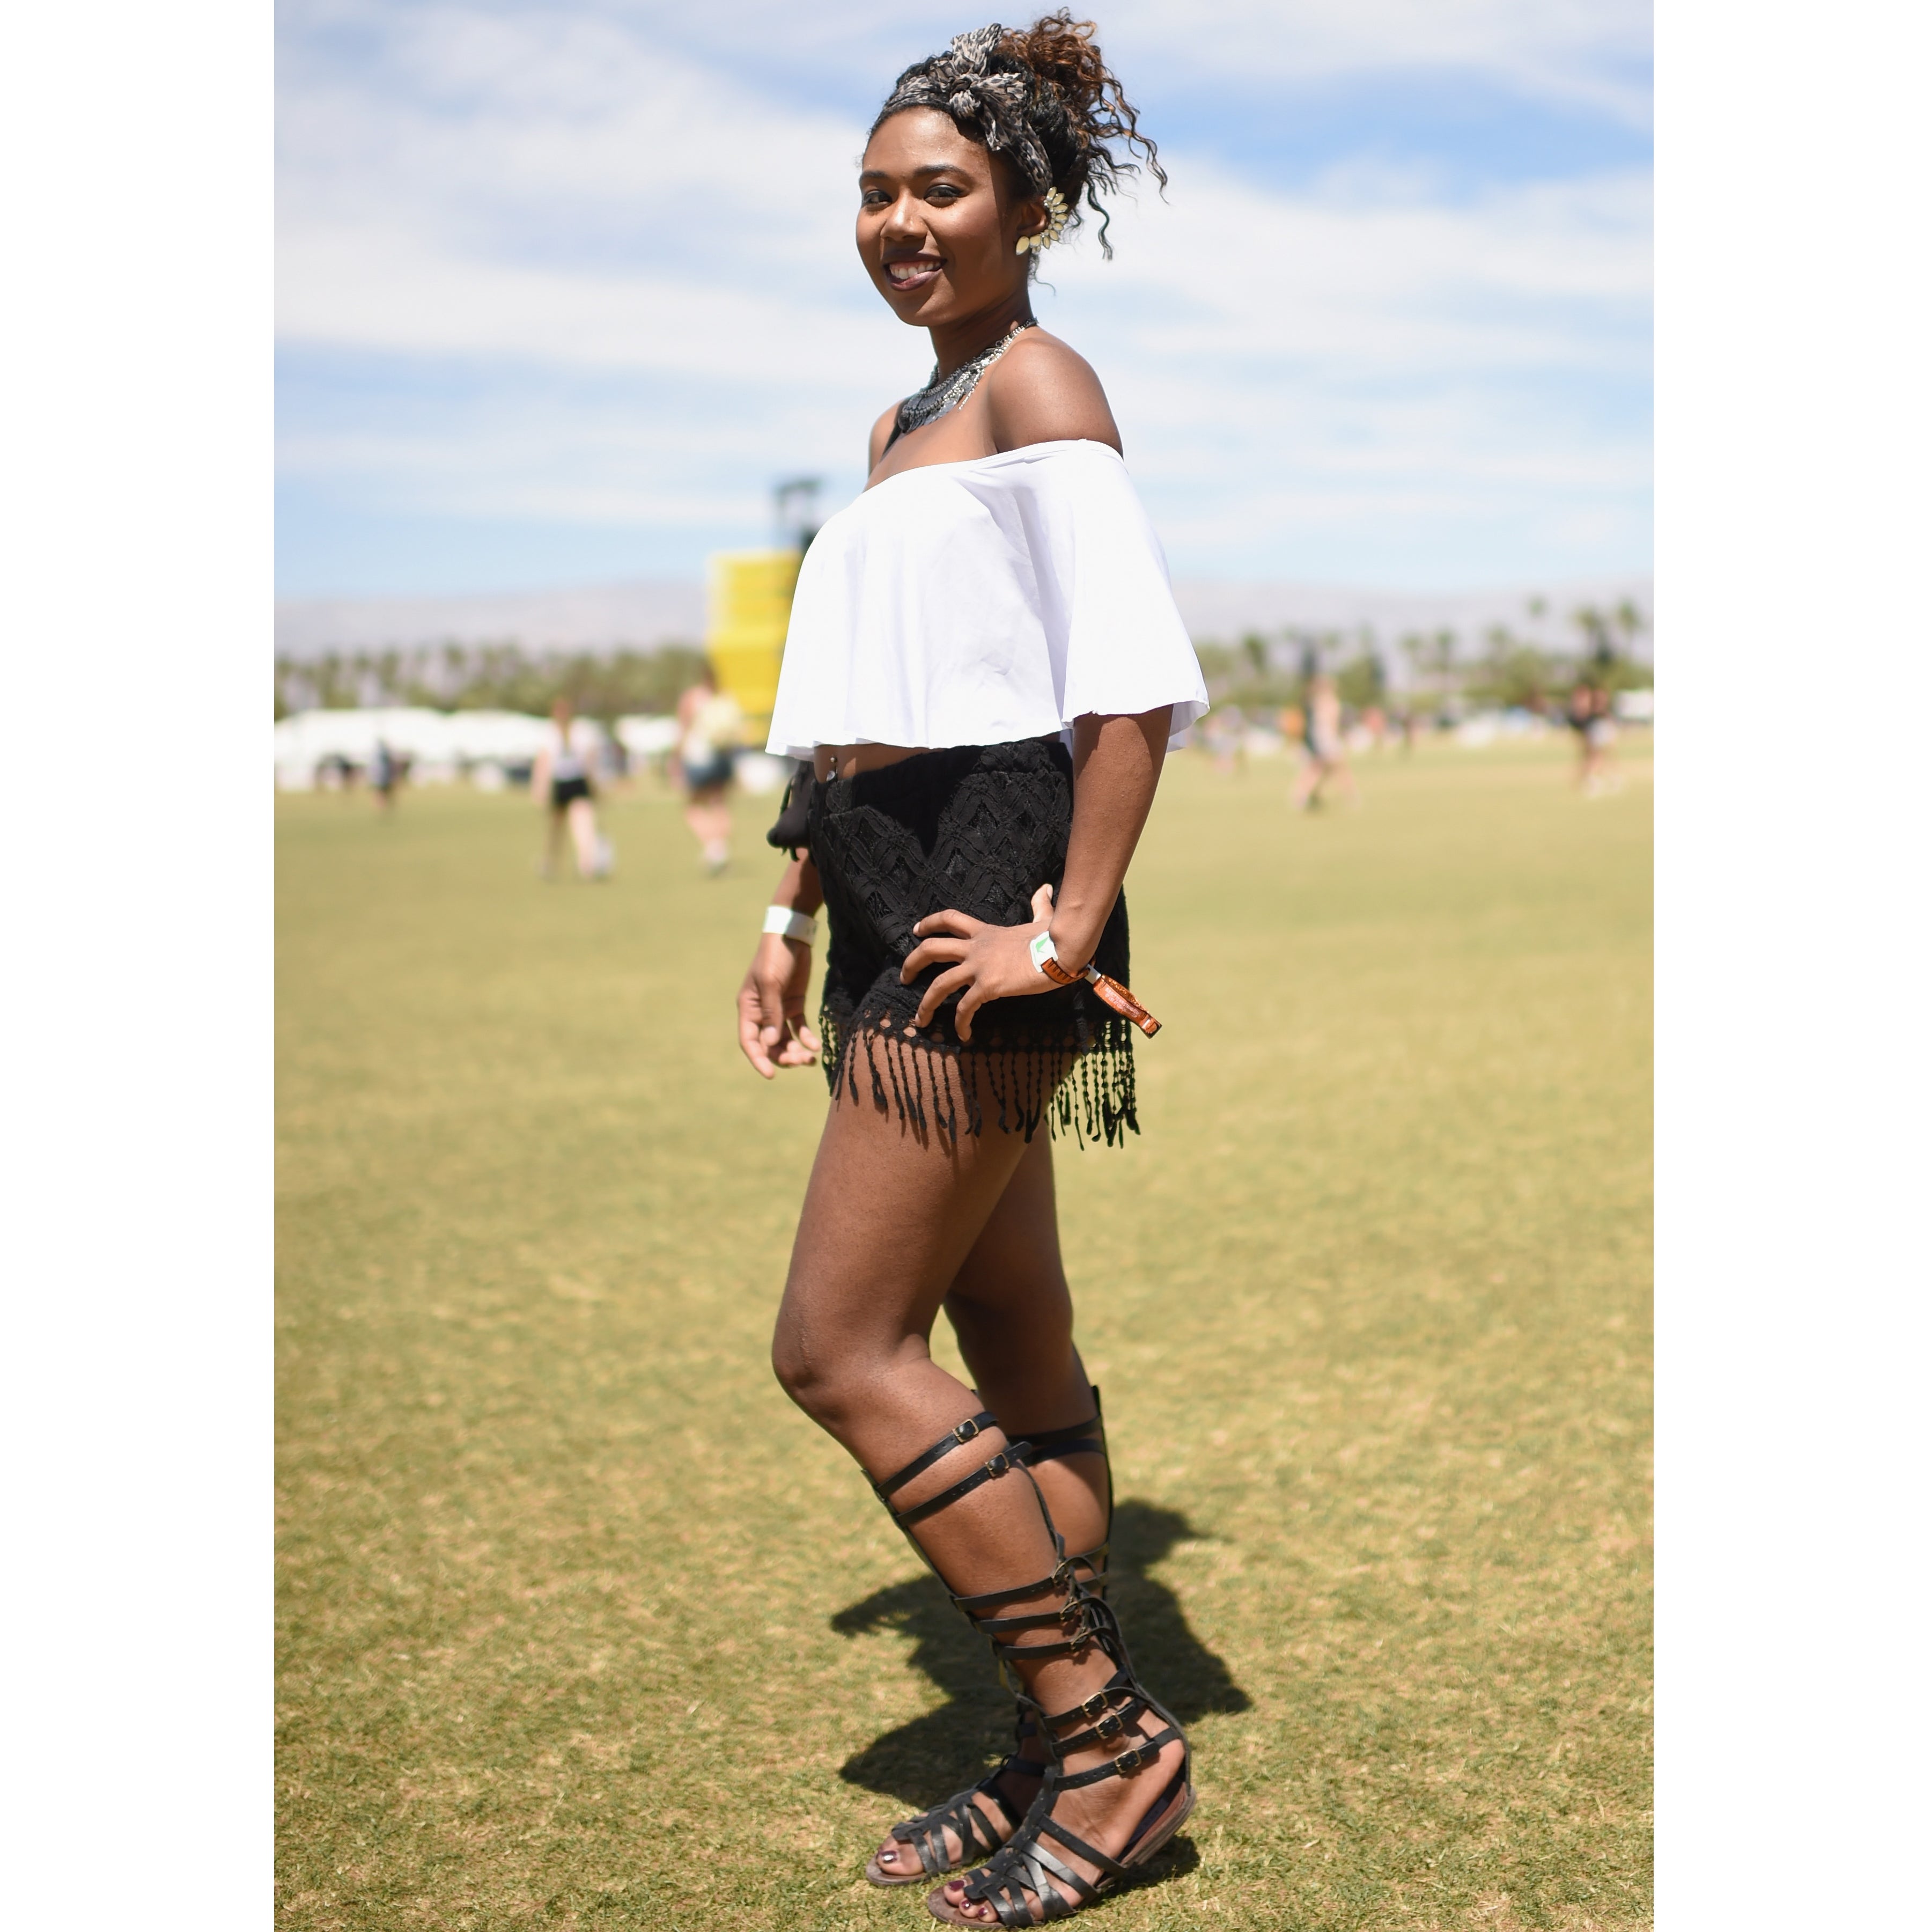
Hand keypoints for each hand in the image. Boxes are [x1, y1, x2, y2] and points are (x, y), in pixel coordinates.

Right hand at [737, 933, 821, 1077]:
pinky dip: (806, 1039)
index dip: (758, 1059)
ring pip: (785, 1040)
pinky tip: (815, 1046)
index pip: (749, 1041)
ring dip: (795, 1052)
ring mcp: (779, 1010)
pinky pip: (799, 1029)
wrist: (792, 936)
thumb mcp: (771, 983)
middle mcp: (762, 1013)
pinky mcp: (795, 1005)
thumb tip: (771, 1042)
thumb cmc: (775, 957)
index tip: (771, 1074)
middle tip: (800, 1061)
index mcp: (749, 1008)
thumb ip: (772, 1013)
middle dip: (783, 1057)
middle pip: (769, 1044)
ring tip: (810, 1058)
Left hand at [900, 883, 1056, 1042]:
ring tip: (919, 1020)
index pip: (949, 919)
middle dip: (912, 963)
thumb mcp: (1042, 918)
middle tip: (904, 977)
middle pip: (931, 950)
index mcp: (985, 932)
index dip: (929, 923)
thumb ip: (1039, 905)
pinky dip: (960, 1024)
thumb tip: (1046, 888)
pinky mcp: (988, 987)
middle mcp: (976, 948)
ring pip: (939, 984)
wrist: (1062, 950)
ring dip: (925, 1004)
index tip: (916, 931)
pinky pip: (965, 1008)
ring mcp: (979, 967)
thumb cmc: (1055, 936)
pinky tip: (963, 1035)